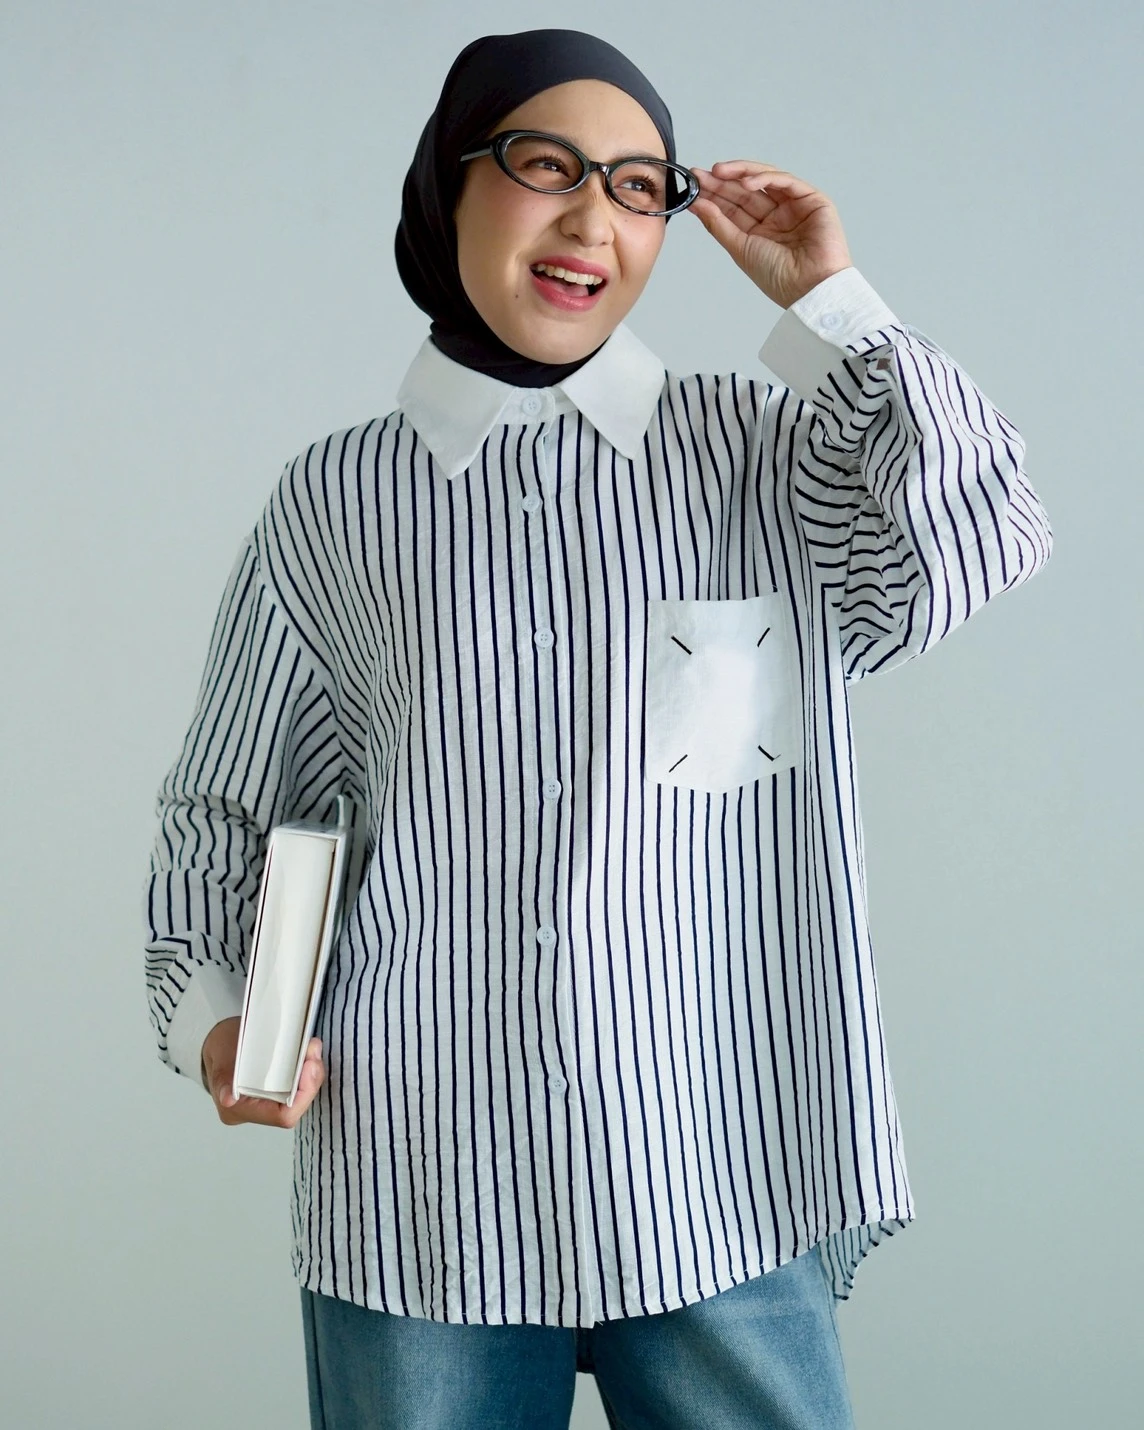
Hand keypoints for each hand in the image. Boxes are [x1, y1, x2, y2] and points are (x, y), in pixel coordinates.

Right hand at [201, 1016, 324, 1128]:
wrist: (219, 1042)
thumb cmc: (220, 1048)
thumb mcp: (219, 1058)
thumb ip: (223, 1079)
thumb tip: (227, 1099)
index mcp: (239, 1111)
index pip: (282, 1116)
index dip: (302, 1095)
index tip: (309, 1066)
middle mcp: (256, 1112)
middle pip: (295, 1107)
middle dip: (311, 1080)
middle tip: (313, 1050)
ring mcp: (267, 1103)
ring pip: (299, 1097)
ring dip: (311, 1074)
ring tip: (312, 1048)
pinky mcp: (276, 1092)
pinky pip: (297, 1088)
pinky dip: (305, 1072)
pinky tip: (308, 1055)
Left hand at [687, 161, 852, 309]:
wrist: (809, 288)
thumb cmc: (778, 276)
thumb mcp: (740, 248)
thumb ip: (718, 224)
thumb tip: (696, 204)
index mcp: (760, 232)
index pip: (734, 206)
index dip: (714, 194)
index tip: (693, 185)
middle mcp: (776, 217)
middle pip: (745, 191)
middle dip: (722, 181)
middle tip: (700, 174)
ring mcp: (794, 207)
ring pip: (764, 180)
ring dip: (741, 173)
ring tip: (718, 172)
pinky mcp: (812, 200)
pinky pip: (786, 182)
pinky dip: (766, 178)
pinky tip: (746, 183)